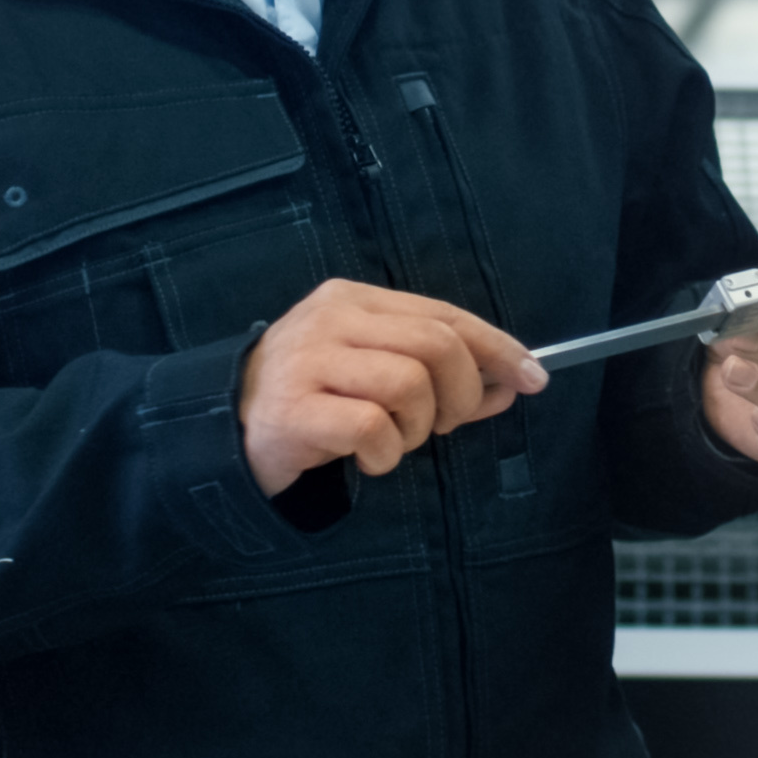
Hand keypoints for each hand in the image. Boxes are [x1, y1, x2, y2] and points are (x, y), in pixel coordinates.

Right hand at [238, 278, 544, 497]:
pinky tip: (367, 458)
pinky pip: (372, 428)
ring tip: (396, 441)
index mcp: (354, 299)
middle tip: (445, 424)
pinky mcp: (293, 410)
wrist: (225, 431)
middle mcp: (331, 319)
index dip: (497, 346)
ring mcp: (308, 362)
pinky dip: (385, 453)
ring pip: (409, 384)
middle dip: (462, 393)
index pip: (445, 314)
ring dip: (419, 427)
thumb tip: (512, 383)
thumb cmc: (312, 398)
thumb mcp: (376, 374)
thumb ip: (441, 377)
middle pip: (436, 344)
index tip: (533, 377)